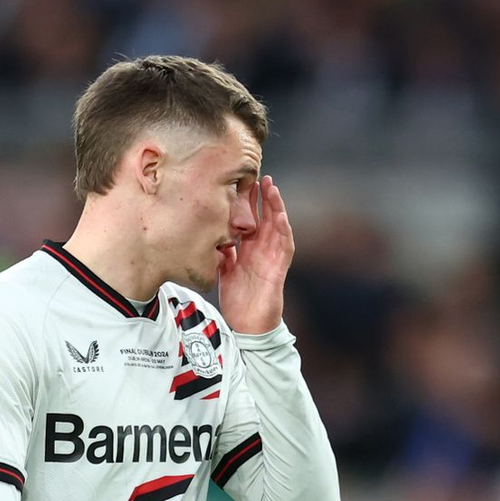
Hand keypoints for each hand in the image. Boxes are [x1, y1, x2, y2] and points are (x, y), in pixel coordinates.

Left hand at [218, 175, 293, 333]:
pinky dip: (284, 229)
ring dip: (276, 206)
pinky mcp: (279, 268)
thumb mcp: (224, 272)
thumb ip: (222, 254)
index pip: (249, 220)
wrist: (248, 326)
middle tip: (259, 174)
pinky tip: (280, 215)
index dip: (247, 202)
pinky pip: (285, 246)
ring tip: (271, 186)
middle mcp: (262, 251)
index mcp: (249, 250)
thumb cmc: (238, 302)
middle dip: (263, 196)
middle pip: (265, 217)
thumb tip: (214, 237)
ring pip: (277, 226)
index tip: (240, 181)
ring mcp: (272, 258)